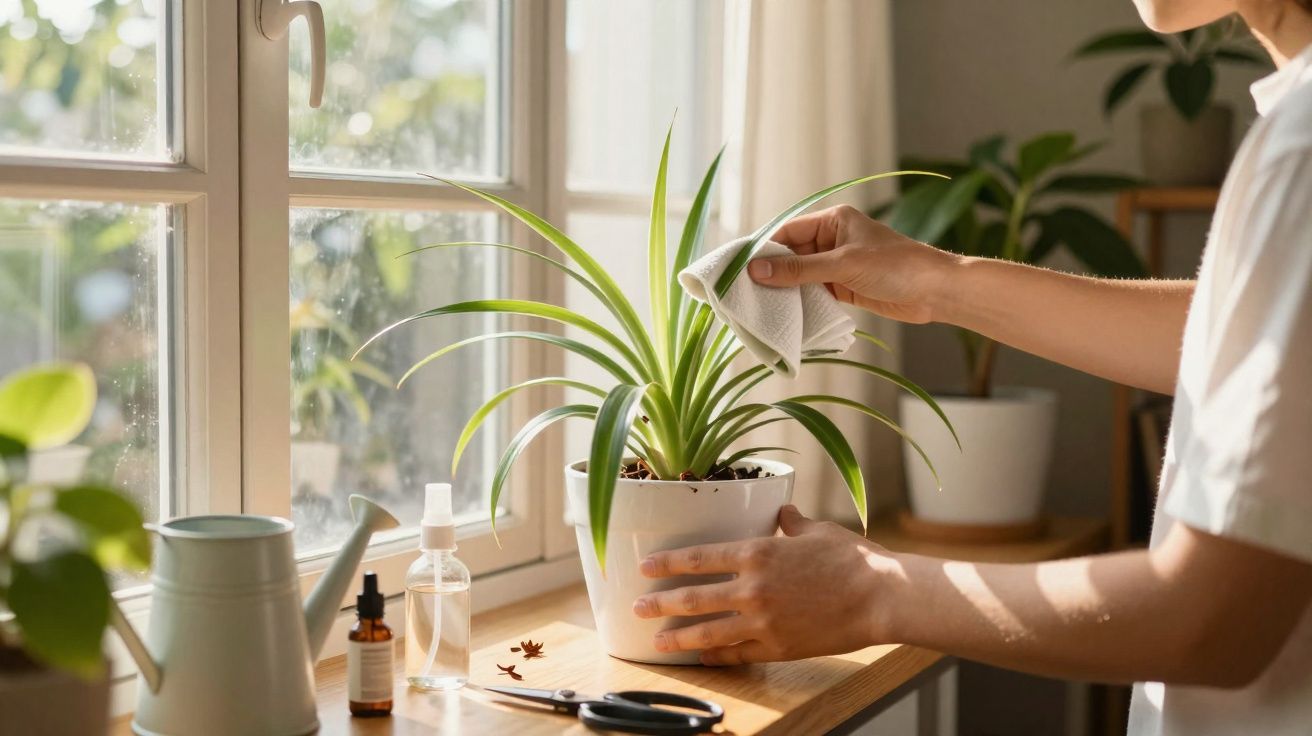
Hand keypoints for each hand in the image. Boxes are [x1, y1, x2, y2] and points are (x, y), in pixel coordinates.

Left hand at [633, 505, 895, 665]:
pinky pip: (739, 654)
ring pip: (709, 633)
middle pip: (694, 599)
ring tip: (658, 642)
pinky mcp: (779, 647)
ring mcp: (763, 622)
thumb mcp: (816, 530)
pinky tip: (703, 660)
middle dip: (660, 604)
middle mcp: (753, 589)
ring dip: (679, 638)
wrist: (881, 597)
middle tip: (637, 608)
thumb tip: (781, 512)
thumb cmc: (852, 558)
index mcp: (758, 553)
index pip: (699, 558)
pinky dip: (718, 658)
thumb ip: (790, 523)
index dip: (668, 563)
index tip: (645, 567)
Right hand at [748, 204, 959, 323]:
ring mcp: (838, 265)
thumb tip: (756, 271)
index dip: (764, 249)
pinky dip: (800, 302)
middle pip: (791, 255)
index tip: (740, 268)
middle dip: (772, 272)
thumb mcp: (843, 264)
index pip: (788, 232)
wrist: (935, 292)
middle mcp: (833, 239)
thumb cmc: (896, 266)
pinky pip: (813, 293)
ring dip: (785, 290)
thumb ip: (799, 269)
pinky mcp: (844, 287)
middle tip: (745, 291)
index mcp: (833, 220)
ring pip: (801, 276)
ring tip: (760, 305)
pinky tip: (785, 314)